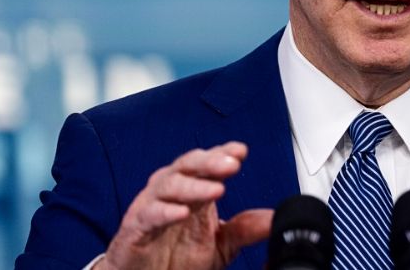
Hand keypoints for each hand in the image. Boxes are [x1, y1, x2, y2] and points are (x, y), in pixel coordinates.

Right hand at [97, 142, 271, 269]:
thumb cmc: (176, 258)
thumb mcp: (220, 244)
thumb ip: (245, 229)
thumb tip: (275, 219)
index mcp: (192, 191)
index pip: (208, 164)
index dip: (223, 154)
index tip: (241, 151)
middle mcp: (171, 193)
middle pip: (188, 165)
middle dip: (210, 162)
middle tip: (231, 164)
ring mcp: (151, 207)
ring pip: (169, 184)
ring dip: (193, 186)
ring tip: (216, 189)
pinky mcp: (135, 228)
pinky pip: (148, 214)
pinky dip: (164, 211)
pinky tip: (181, 212)